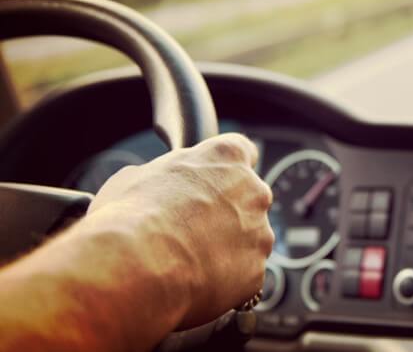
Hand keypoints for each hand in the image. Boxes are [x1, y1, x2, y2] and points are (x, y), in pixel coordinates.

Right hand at [84, 133, 273, 327]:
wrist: (136, 267)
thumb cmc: (130, 217)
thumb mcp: (134, 177)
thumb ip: (164, 176)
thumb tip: (157, 186)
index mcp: (227, 158)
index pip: (242, 151)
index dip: (225, 168)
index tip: (215, 180)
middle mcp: (253, 192)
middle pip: (248, 199)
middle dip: (226, 212)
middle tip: (192, 229)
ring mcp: (260, 234)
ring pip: (249, 240)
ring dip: (227, 248)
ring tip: (187, 261)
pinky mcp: (256, 272)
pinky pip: (243, 275)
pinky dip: (224, 280)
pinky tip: (195, 283)